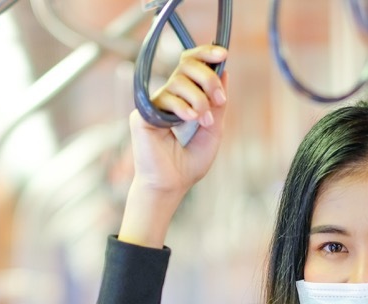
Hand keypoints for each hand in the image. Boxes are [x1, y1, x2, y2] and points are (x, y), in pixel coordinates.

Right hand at [130, 45, 228, 196]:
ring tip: (203, 121)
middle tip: (219, 99)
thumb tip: (224, 72)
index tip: (223, 54)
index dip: (206, 54)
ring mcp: (155, 104)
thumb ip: (218, 104)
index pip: (191, 64)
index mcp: (184, 97)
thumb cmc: (190, 162)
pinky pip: (164, 98)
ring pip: (178, 81)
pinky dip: (182, 107)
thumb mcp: (214, 130)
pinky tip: (189, 120)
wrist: (173, 184)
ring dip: (198, 99)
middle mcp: (168, 96)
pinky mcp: (143, 114)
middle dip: (208, 78)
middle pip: (186, 65)